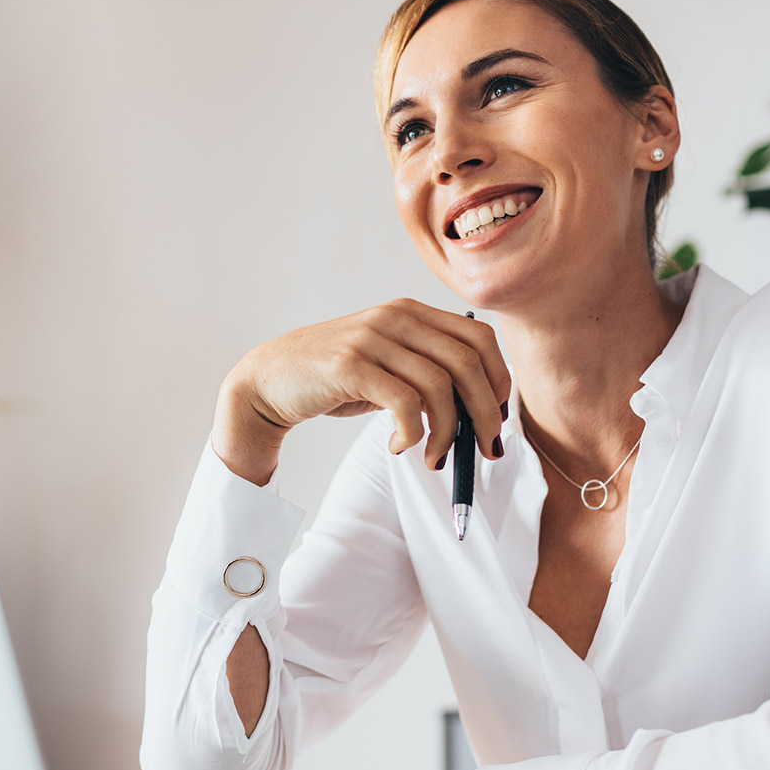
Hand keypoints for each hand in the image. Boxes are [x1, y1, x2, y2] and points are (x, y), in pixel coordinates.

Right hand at [221, 298, 510, 472]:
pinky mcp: (350, 366)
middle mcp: (396, 318)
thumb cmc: (335, 379)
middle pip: (469, 362)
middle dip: (486, 413)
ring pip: (440, 386)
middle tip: (485, 449)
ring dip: (447, 432)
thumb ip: (427, 373)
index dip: (499, 379)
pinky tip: (400, 446)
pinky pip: (404, 403)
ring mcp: (372, 339)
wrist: (270, 379)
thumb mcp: (388, 365)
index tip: (498, 417)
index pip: (479, 337)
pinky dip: (413, 433)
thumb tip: (481, 410)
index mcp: (411, 313)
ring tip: (433, 456)